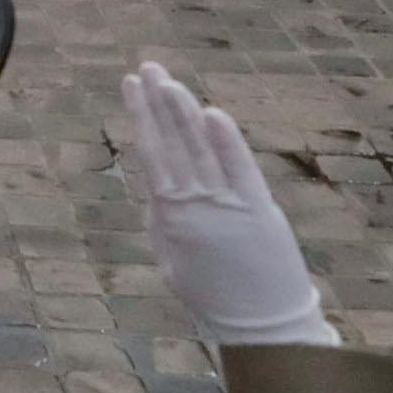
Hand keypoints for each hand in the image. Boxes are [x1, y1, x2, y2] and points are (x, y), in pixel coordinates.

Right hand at [122, 62, 335, 348]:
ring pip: (199, 148)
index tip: (131, 83)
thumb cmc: (215, 297)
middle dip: (158, 101)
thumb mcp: (172, 263)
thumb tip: (154, 191)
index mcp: (169, 216)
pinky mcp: (258, 209)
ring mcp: (225, 205)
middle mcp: (194, 205)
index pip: (150, 153)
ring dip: (183, 111)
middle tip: (147, 67)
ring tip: (170, 80)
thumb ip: (161, 223)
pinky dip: (225, 141)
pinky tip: (211, 113)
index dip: (141, 115)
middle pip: (172, 142)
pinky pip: (238, 168)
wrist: (261, 325)